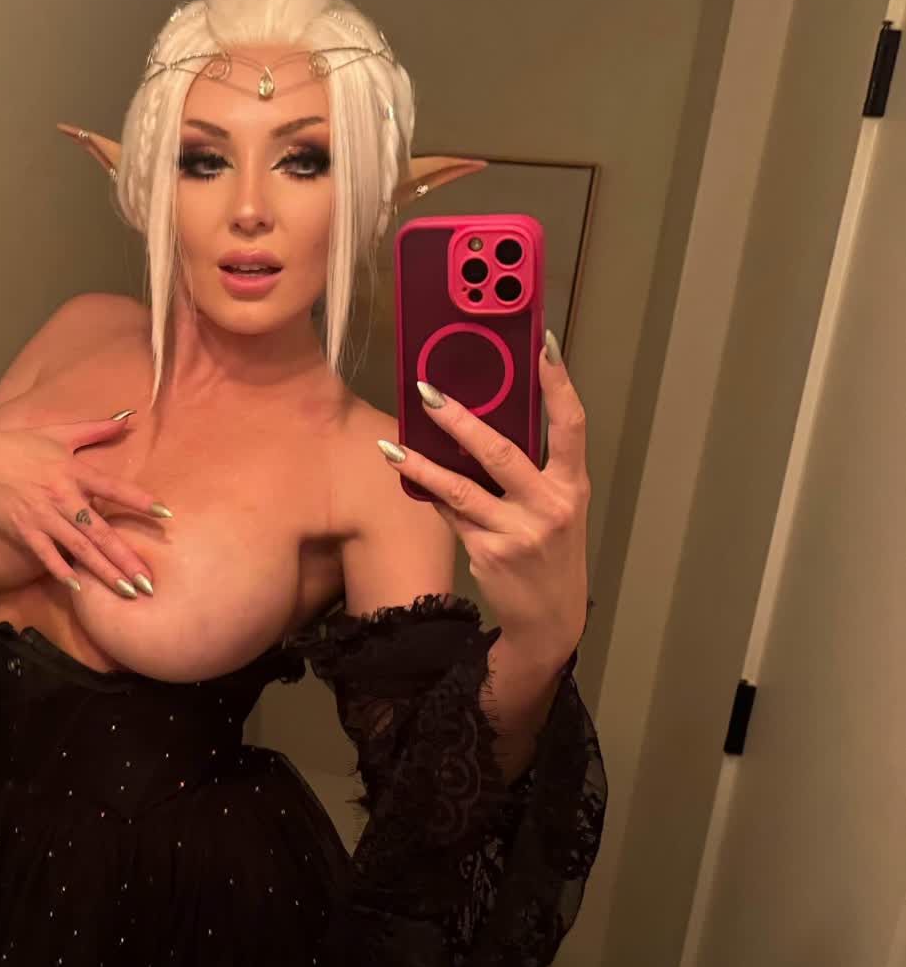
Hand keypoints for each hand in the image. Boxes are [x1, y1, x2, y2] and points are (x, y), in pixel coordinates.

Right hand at [0, 412, 171, 597]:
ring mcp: (42, 516)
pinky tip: (79, 587)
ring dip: (104, 571)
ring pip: (79, 548)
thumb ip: (96, 428)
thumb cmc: (18, 445)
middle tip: (149, 581)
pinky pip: (46, 555)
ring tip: (127, 591)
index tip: (165, 514)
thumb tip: (128, 416)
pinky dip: (61, 571)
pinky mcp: (23, 530)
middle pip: (101, 531)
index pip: (114, 487)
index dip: (139, 500)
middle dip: (126, 557)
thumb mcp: (59, 432)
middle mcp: (62, 496)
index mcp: (74, 471)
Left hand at [378, 330, 589, 659]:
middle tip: (429, 392)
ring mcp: (517, 532)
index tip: (542, 346)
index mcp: (572, 487)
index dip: (559, 384)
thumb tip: (480, 428)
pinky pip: (451, 515)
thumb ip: (531, 473)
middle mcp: (550, 507)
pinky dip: (430, 494)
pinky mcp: (488, 553)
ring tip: (393, 444)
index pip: (572, 425)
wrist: (549, 620)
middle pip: (501, 453)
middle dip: (461, 420)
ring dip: (422, 464)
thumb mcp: (556, 509)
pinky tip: (405, 474)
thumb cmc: (550, 553)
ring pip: (461, 489)